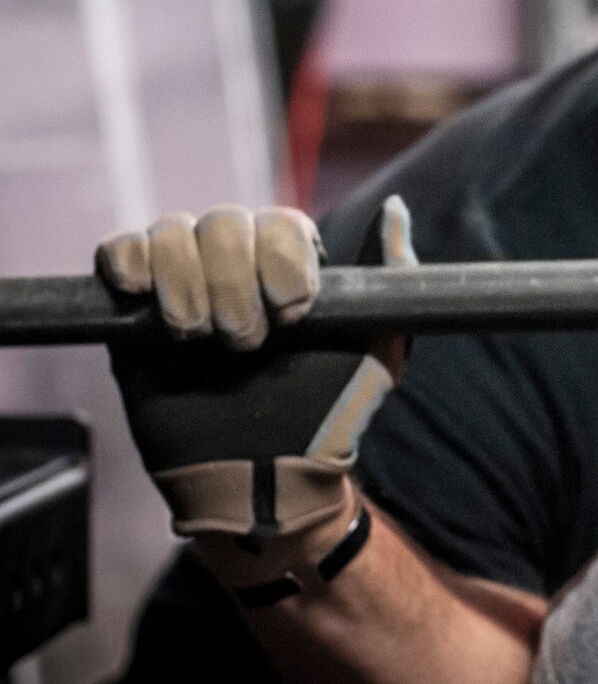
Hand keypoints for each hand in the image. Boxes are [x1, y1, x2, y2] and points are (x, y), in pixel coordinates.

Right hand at [96, 198, 413, 546]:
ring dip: (185, 281)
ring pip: (170, 231)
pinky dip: (128, 261)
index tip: (294, 312)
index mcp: (290, 265)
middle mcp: (236, 263)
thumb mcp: (380, 349)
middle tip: (247, 342)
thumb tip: (393, 207)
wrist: (263, 476)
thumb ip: (392, 278)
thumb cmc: (327, 413)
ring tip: (198, 337)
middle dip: (233, 280)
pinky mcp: (132, 312)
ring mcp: (182, 282)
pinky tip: (142, 293)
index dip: (282, 258)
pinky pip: (118, 252)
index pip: (280, 222)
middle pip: (224, 222)